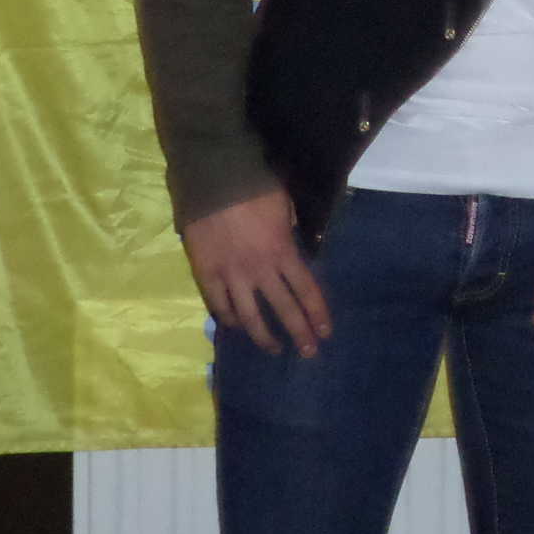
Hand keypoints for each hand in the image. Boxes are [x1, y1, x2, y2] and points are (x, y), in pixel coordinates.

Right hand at [182, 188, 330, 356]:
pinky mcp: (207, 274)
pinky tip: (237, 327)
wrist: (215, 180)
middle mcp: (260, 270)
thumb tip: (295, 249)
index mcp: (283, 252)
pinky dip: (229, 318)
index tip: (326, 332)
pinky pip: (219, 304)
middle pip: (283, 309)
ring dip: (264, 336)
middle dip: (299, 333)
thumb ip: (291, 234)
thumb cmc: (256, 188)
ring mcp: (232, 275)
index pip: (307, 290)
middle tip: (308, 352)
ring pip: (250, 316)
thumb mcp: (286, 208)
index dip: (318, 313)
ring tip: (273, 349)